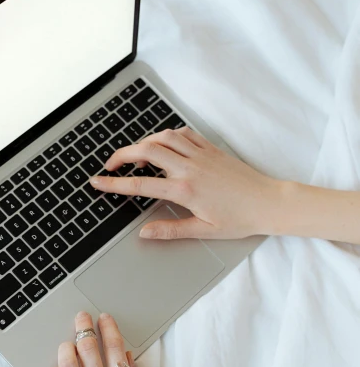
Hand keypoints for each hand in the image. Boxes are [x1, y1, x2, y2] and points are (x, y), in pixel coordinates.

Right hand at [89, 126, 283, 239]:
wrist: (269, 202)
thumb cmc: (240, 219)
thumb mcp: (204, 231)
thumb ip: (170, 230)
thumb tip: (145, 232)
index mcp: (185, 190)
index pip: (140, 184)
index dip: (114, 184)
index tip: (98, 182)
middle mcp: (189, 167)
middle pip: (145, 151)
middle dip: (121, 155)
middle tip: (110, 166)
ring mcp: (200, 155)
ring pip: (162, 137)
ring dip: (143, 143)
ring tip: (135, 157)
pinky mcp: (210, 149)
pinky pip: (182, 134)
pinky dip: (166, 136)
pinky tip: (162, 145)